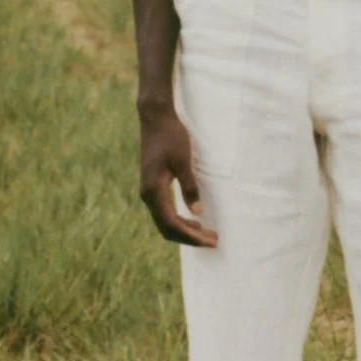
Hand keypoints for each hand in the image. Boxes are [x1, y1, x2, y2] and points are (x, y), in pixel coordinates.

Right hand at [139, 104, 215, 247]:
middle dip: (189, 237)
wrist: (156, 119)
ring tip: (206, 234)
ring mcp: (148, 191)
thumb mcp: (183, 160)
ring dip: (184, 230)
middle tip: (213, 241)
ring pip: (164, 221)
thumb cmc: (171, 136)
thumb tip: (197, 212)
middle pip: (167, 228)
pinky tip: (193, 220)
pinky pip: (164, 212)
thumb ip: (189, 186)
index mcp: (154, 190)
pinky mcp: (152, 186)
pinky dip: (178, 220)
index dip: (191, 236)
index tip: (209, 240)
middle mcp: (147, 195)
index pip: (172, 223)